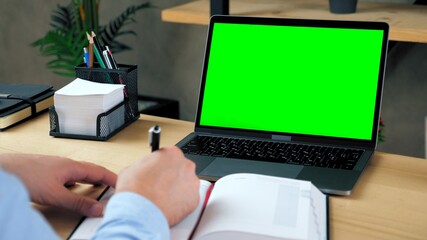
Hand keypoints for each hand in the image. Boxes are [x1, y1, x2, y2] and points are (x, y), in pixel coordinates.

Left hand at [0, 153, 116, 216]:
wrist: (3, 171)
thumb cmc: (24, 176)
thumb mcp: (55, 195)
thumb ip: (77, 202)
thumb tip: (97, 209)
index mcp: (71, 166)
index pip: (99, 171)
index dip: (112, 178)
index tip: (122, 184)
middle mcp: (65, 164)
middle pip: (90, 171)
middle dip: (103, 179)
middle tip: (112, 186)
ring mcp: (55, 167)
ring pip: (77, 174)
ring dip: (88, 181)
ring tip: (95, 188)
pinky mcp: (45, 172)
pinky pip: (66, 177)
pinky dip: (74, 183)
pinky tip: (68, 189)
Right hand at [116, 146, 199, 225]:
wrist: (139, 212)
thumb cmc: (135, 191)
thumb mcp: (132, 168)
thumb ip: (145, 165)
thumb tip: (146, 169)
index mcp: (172, 153)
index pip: (170, 156)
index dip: (162, 165)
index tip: (159, 171)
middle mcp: (186, 165)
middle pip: (181, 169)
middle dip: (172, 176)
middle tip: (160, 186)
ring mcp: (192, 183)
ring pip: (186, 184)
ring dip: (178, 189)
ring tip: (163, 197)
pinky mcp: (195, 199)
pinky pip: (189, 199)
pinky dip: (181, 202)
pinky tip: (169, 205)